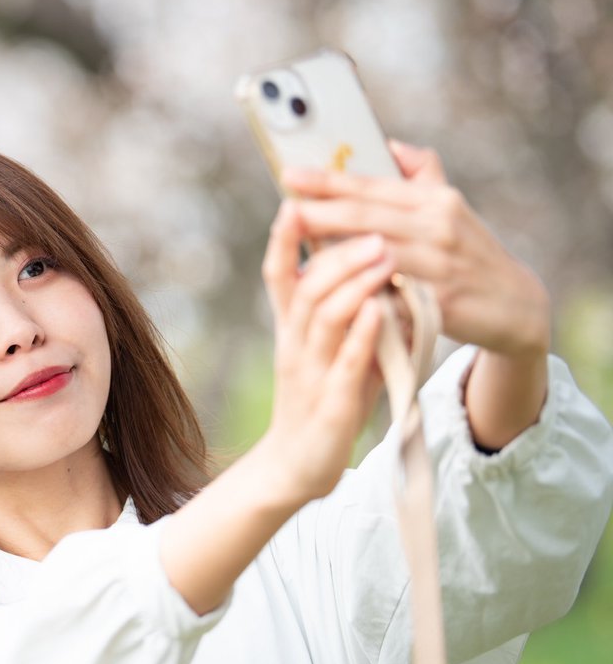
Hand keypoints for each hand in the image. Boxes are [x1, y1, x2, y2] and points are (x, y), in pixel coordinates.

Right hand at [257, 200, 390, 504]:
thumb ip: (349, 306)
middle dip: (336, 252)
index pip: (279, 273)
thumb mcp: (331, 345)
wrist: (297, 464)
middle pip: (306, 285)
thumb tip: (377, 260)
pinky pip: (346, 364)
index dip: (284, 237)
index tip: (295, 199)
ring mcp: (311, 373)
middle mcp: (295, 344)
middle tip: (371, 225)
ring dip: (353, 283)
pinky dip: (362, 335)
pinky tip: (381, 311)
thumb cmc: (323, 398)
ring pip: (324, 318)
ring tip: (383, 254)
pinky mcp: (331, 405)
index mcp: (292, 328)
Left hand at [280, 140, 550, 359]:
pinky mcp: (441, 301)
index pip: (372, 185)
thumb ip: (422, 174)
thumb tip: (389, 143)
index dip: (329, 180)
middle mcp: (438, 225)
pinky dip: (362, 294)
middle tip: (285, 208)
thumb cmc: (471, 254)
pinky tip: (331, 294)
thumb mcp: (452, 209)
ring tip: (298, 253)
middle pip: (367, 217)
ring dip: (333, 255)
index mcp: (434, 200)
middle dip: (321, 212)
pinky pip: (392, 295)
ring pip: (375, 254)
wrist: (515, 306)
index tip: (290, 175)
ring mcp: (440, 263)